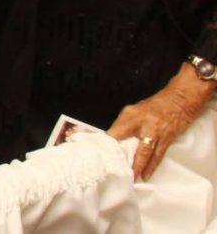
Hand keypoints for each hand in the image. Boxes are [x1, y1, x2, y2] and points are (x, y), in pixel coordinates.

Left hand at [108, 64, 213, 179]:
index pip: (114, 131)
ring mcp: (154, 132)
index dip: (105, 143)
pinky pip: (157, 156)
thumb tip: (115, 137)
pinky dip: (151, 166)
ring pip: (143, 153)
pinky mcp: (166, 139)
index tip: (98, 153)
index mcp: (130, 115)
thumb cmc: (155, 105)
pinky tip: (146, 174)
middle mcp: (140, 123)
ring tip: (132, 177)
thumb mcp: (135, 110)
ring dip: (137, 167)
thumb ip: (125, 123)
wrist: (179, 100)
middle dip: (120, 157)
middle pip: (126, 143)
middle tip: (115, 169)